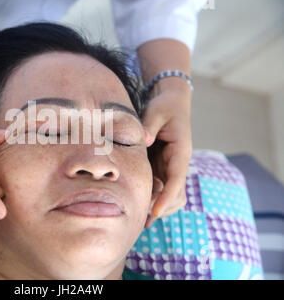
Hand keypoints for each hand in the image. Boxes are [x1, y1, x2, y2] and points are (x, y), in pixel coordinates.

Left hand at [142, 77, 191, 227]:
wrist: (172, 102)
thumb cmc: (166, 107)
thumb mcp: (157, 111)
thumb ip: (149, 126)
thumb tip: (144, 140)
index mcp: (180, 152)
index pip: (176, 179)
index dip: (167, 197)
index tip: (156, 212)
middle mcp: (178, 163)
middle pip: (176, 194)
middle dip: (162, 207)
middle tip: (141, 219)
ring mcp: (171, 167)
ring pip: (171, 195)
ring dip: (159, 206)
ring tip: (141, 219)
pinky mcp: (163, 167)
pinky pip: (162, 188)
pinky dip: (154, 199)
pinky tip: (141, 208)